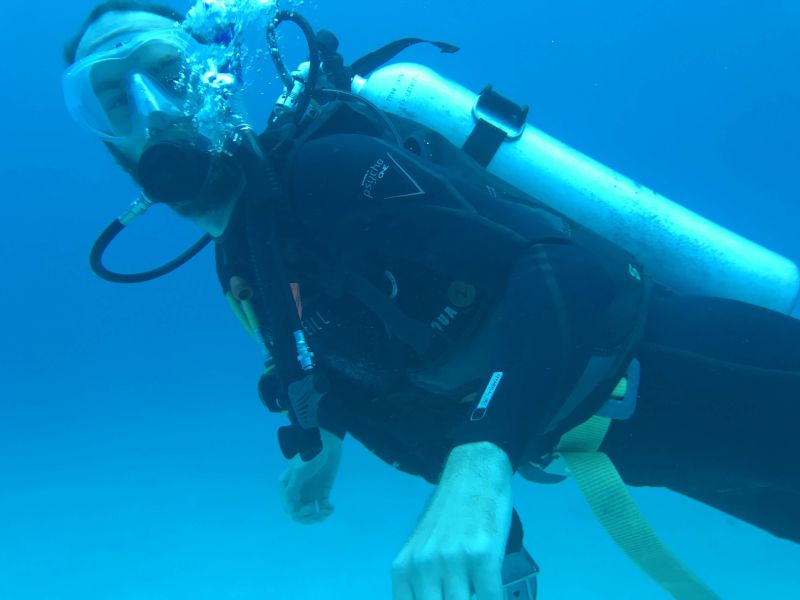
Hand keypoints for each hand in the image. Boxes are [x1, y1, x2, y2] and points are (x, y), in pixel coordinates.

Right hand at [278, 428, 342, 523]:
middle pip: (299, 514)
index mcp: (286, 487)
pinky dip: (326, 510)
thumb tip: (290, 511)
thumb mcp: (299, 472)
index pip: (289, 509)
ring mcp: (310, 491)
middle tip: (317, 514)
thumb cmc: (311, 454)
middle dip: (308, 518)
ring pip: (311, 513)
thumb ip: (293, 491)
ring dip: (318, 517)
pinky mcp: (322, 491)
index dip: (298, 514)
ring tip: (326, 512)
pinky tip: (331, 507)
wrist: (328, 443)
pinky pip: (322, 506)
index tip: (309, 509)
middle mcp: (297, 491)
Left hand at [392, 442, 513, 599]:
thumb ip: (420, 584)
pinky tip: (494, 594)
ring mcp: (452, 561)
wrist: (473, 474)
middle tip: (460, 594)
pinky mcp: (482, 555)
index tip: (441, 598)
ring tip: (477, 590)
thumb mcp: (422, 549)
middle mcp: (423, 566)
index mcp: (403, 568)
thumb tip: (431, 599)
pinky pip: (489, 598)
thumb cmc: (449, 517)